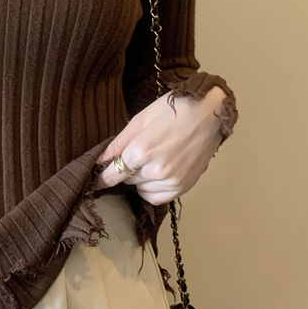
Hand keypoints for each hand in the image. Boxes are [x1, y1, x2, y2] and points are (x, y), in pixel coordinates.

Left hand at [93, 87, 225, 203]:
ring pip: (141, 189)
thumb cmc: (173, 110)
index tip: (98, 178)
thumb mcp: (139, 121)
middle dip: (126, 169)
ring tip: (151, 161)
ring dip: (140, 179)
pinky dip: (152, 189)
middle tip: (138, 154)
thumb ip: (117, 144)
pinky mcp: (183, 186)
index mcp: (141, 151)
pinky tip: (157, 174)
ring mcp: (171, 180)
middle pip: (126, 179)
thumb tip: (98, 161)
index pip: (112, 174)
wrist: (209, 112)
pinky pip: (158, 198)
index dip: (102, 177)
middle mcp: (156, 170)